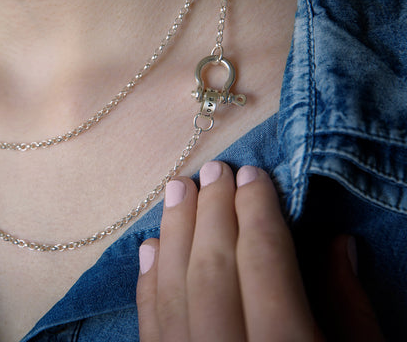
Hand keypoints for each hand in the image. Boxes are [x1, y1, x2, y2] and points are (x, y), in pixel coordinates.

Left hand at [136, 162, 383, 340]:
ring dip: (174, 233)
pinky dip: (149, 284)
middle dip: (213, 211)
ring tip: (177, 190)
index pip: (263, 260)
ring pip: (174, 290)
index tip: (252, 174)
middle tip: (213, 171)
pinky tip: (150, 247)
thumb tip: (336, 241)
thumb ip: (348, 304)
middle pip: (212, 268)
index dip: (256, 211)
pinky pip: (151, 327)